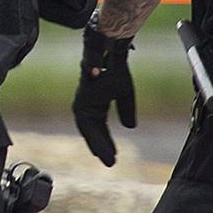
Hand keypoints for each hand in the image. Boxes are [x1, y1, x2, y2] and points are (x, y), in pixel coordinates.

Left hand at [72, 24, 135, 166]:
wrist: (112, 50)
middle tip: (111, 163)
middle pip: (92, 131)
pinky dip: (95, 134)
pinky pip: (88, 120)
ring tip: (108, 158)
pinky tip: (101, 143)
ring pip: (88, 130)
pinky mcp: (83, 97)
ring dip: (98, 145)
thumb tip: (130, 127)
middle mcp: (85, 105)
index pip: (97, 128)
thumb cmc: (116, 69)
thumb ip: (125, 110)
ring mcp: (82, 101)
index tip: (113, 157)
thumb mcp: (124, 94)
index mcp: (93, 105)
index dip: (105, 142)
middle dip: (101, 147)